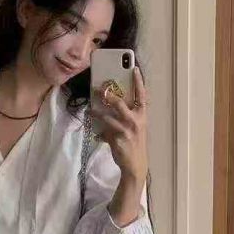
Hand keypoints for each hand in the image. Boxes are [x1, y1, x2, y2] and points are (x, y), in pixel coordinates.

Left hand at [91, 66, 147, 182]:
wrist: (135, 165)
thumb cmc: (134, 144)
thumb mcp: (135, 128)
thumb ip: (125, 117)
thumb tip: (111, 107)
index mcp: (142, 116)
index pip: (142, 95)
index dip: (138, 82)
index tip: (134, 69)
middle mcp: (136, 121)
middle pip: (119, 103)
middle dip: (107, 95)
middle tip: (98, 89)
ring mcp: (126, 130)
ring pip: (107, 117)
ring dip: (97, 113)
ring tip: (90, 111)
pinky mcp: (117, 139)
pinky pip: (104, 131)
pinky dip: (100, 132)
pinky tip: (97, 135)